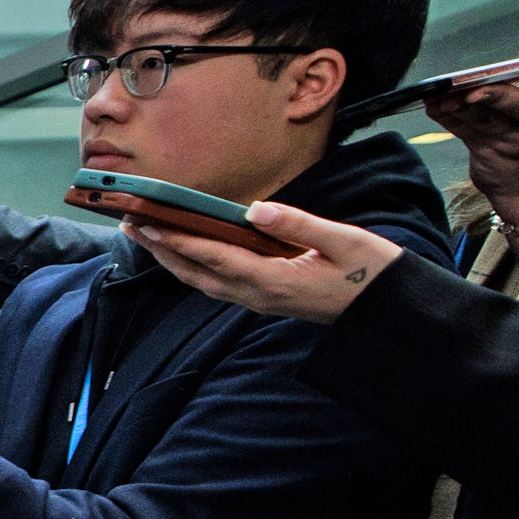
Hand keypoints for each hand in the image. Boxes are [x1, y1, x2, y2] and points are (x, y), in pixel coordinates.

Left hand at [121, 199, 407, 323]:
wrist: (388, 309)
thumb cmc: (372, 272)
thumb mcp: (344, 241)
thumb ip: (298, 224)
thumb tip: (256, 209)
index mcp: (275, 282)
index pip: (214, 257)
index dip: (177, 240)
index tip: (147, 223)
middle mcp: (260, 296)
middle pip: (197, 273)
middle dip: (161, 250)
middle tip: (130, 224)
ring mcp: (261, 301)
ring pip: (204, 282)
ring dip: (173, 260)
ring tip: (147, 235)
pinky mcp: (266, 299)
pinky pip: (219, 284)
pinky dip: (194, 268)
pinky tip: (185, 254)